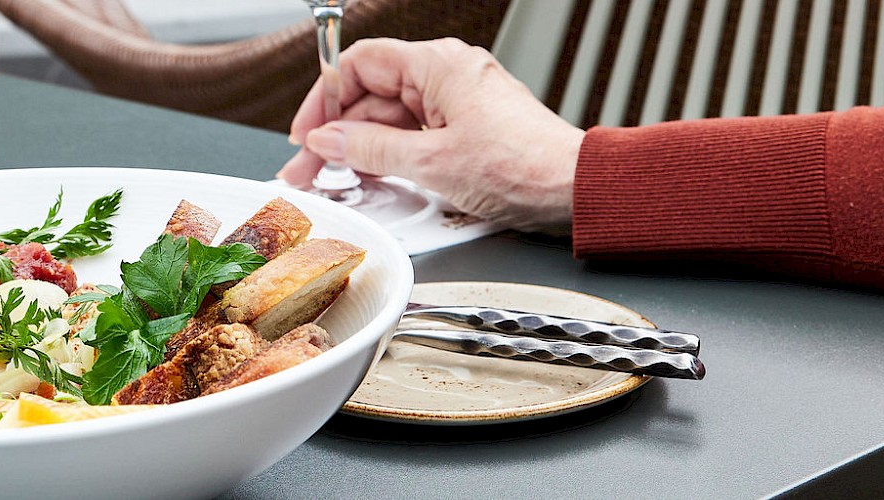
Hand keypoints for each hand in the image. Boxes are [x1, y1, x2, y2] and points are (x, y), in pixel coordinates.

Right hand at [278, 38, 584, 233]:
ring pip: (391, 119)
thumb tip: (330, 140)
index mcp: (438, 65)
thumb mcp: (430, 162)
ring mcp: (457, 103)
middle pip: (372, 97)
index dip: (325, 99)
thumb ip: (369, 149)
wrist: (575, 190)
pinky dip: (390, 156)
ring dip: (361, 149)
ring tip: (334, 179)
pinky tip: (371, 179)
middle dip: (337, 134)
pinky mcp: (466, 129)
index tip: (307, 133)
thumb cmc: (523, 166)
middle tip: (309, 169)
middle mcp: (447, 76)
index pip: (361, 65)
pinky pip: (415, 135)